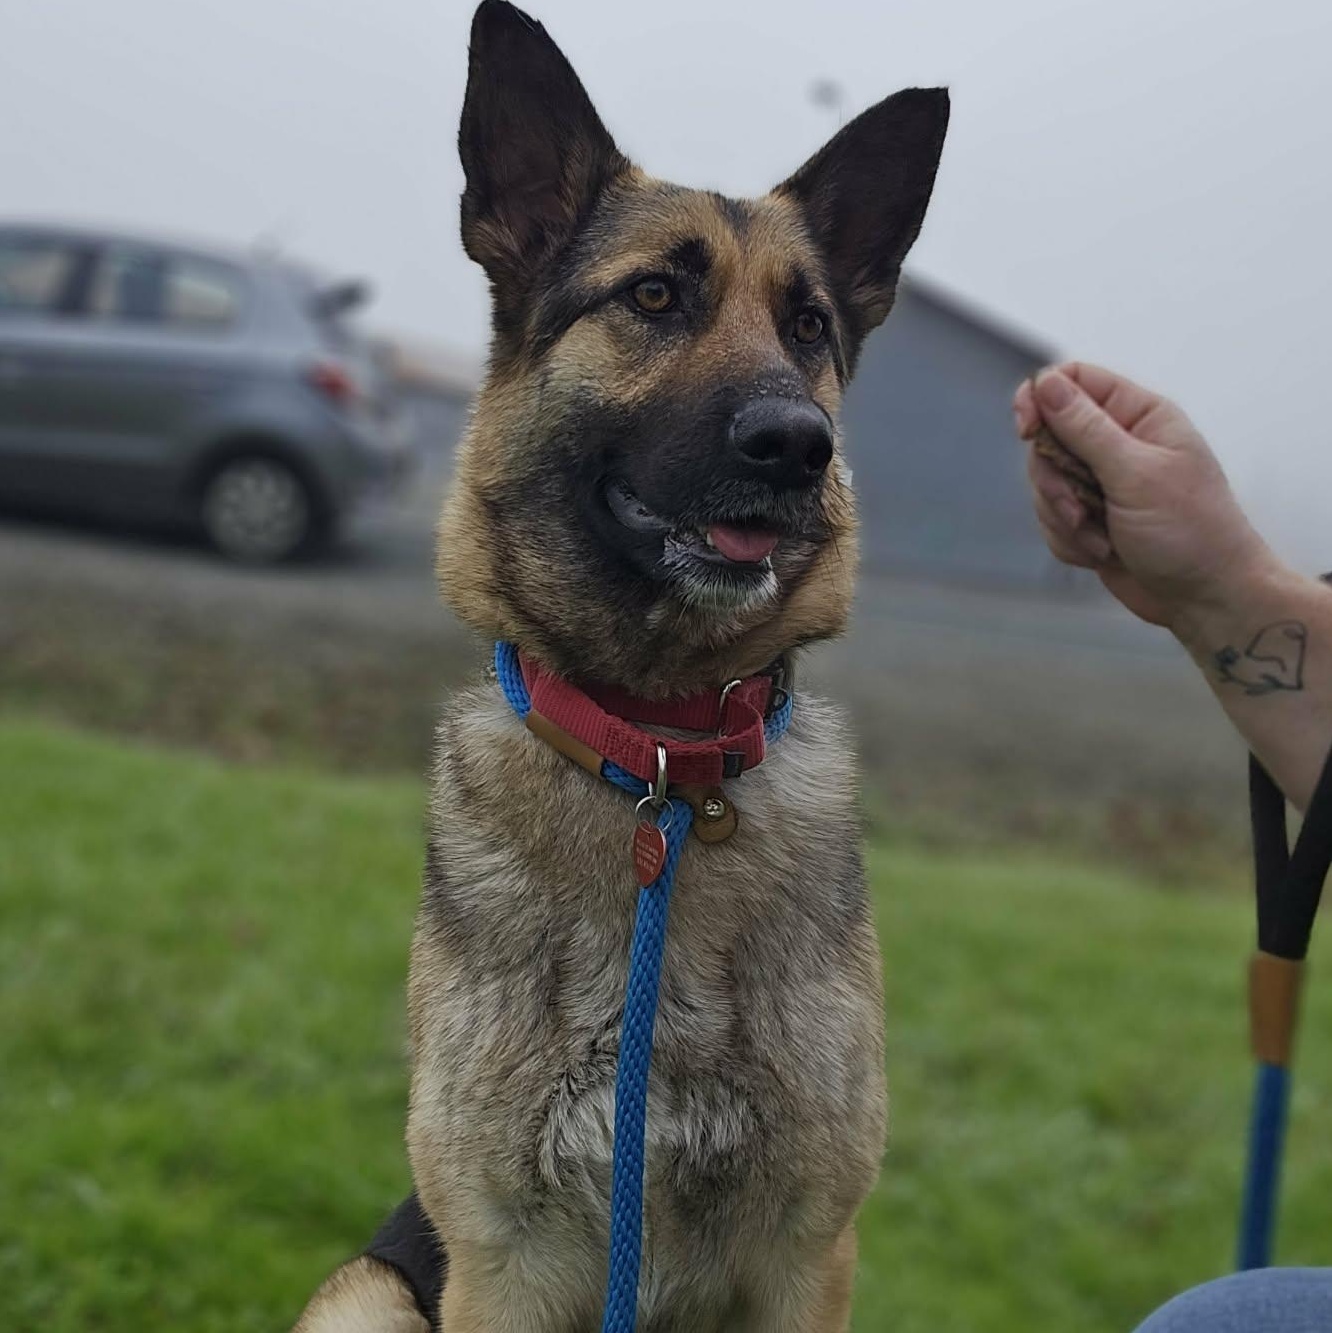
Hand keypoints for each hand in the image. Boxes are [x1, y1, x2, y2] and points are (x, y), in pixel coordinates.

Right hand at [1014, 362, 1278, 629]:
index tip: (1025, 431)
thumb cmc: (1189, 532)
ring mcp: (1103, 482)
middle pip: (1048, 437)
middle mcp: (1119, 443)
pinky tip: (1102, 554)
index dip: (1040, 399)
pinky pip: (1050, 519)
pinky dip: (1069, 540)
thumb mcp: (1135, 474)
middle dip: (1053, 480)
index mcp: (1140, 416)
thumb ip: (1086, 428)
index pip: (1073, 381)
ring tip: (1100, 540)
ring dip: (1063, 517)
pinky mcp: (1090, 518)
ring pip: (1045, 483)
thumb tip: (1045, 382)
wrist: (1205, 598)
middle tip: (1078, 508)